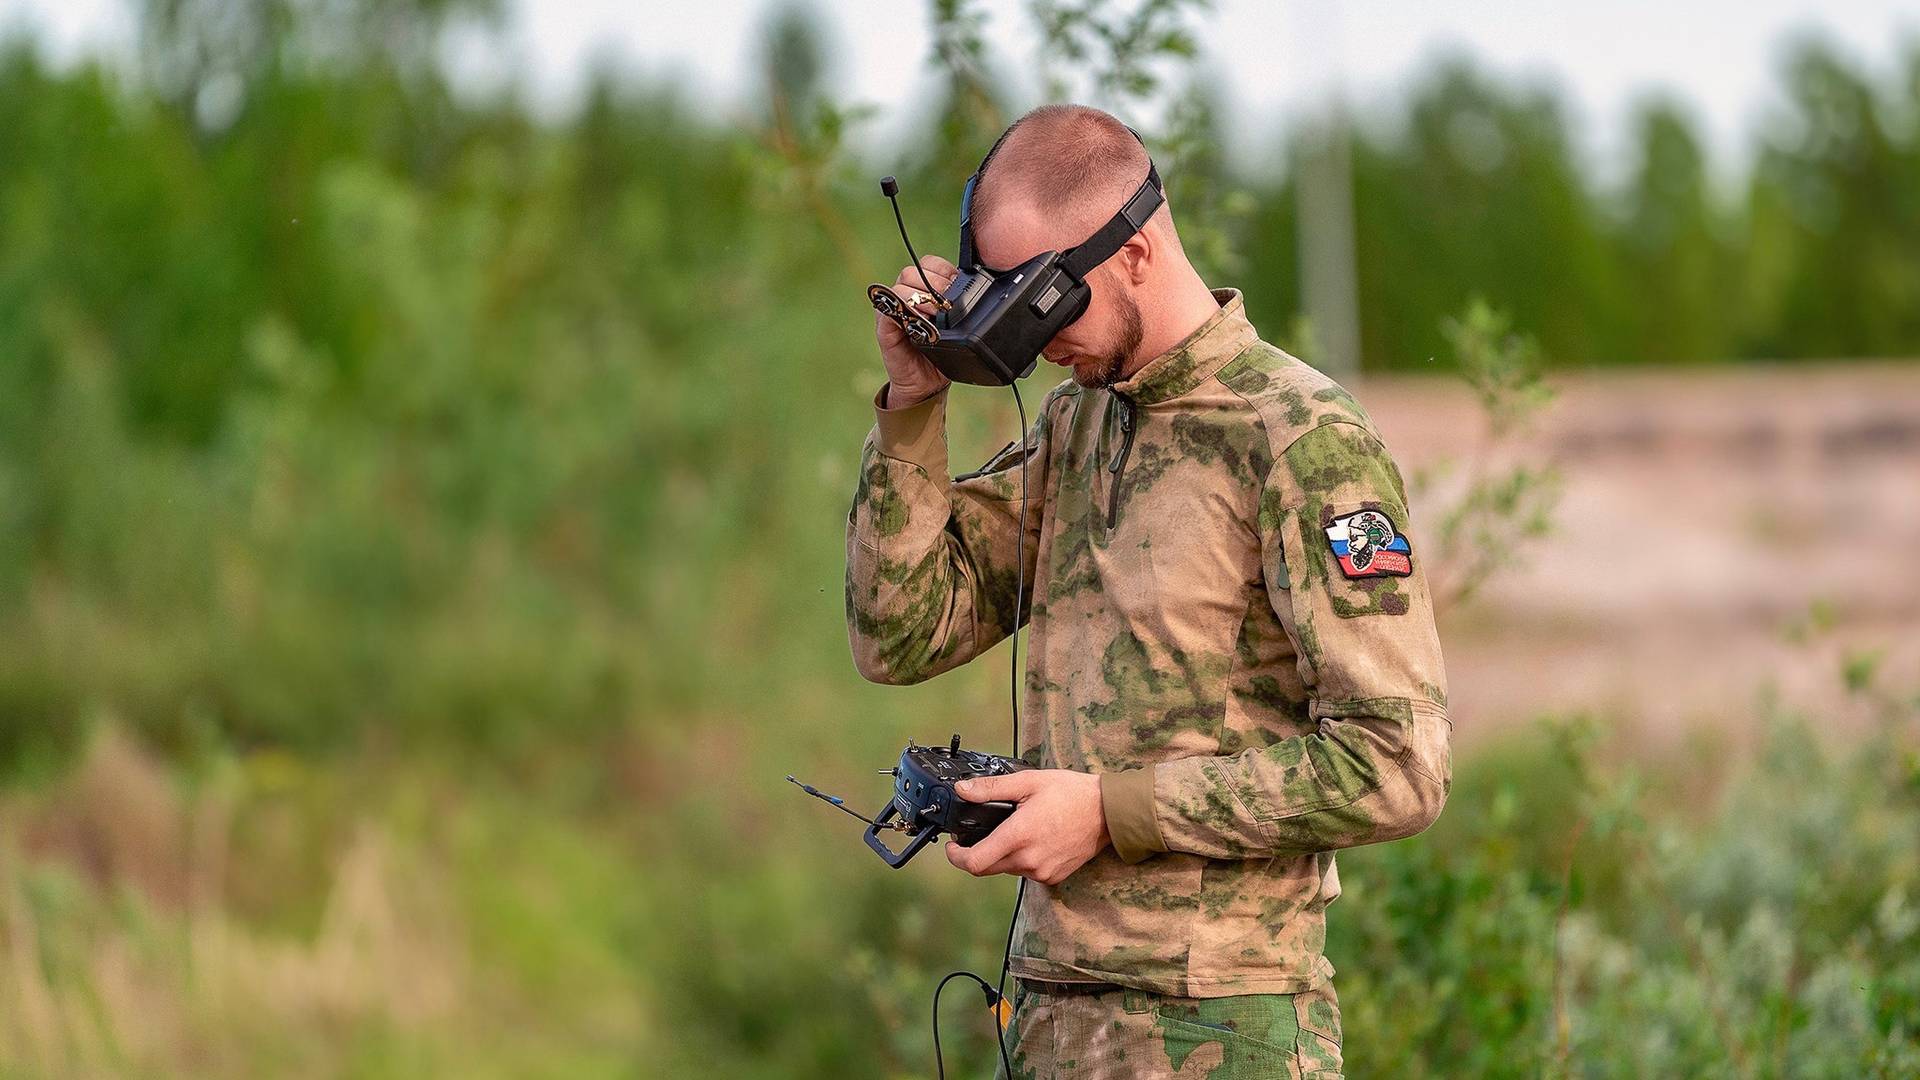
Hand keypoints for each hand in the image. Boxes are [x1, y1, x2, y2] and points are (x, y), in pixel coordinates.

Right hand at [876, 256, 956, 408]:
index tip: (955, 286)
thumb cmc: (942, 353)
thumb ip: (961, 307)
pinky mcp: (884, 326)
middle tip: (946, 304)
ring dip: (922, 297)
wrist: (926, 384)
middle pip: (913, 271)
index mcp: (924, 292)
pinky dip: (906, 310)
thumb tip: (980, 289)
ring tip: (935, 315)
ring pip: (901, 284)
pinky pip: (888, 307)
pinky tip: (920, 323)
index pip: (929, 264)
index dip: (943, 271)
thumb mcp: (957, 327)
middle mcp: (906, 297)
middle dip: (934, 285)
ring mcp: (893, 310)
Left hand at [944, 769, 1109, 885]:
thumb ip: (991, 788)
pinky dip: (1022, 860)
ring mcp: (1042, 872)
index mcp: (1018, 836)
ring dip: (1002, 855)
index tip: (953, 847)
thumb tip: (963, 790)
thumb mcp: (1028, 782)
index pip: (974, 862)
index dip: (956, 857)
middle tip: (979, 834)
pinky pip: (1026, 873)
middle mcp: (1028, 859)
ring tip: (1015, 831)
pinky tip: (1034, 841)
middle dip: (977, 853)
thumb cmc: (1071, 794)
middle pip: (986, 868)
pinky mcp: (1053, 877)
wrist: (1107, 812)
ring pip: (1006, 870)